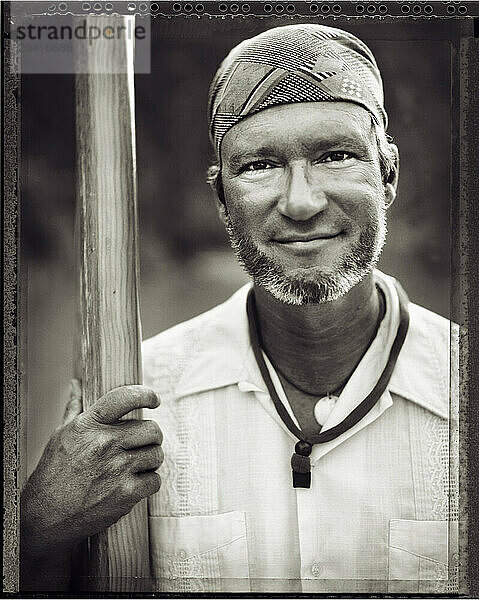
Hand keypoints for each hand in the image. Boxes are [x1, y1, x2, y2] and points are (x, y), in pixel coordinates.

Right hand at [21, 381, 162, 561]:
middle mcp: (105, 444)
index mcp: (89, 425)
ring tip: (136, 465)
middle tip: (142, 443)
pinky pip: (155, 480)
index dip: (145, 395)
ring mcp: (117, 469)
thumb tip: (76, 385)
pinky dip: (148, 483)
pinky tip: (133, 484)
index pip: (125, 398)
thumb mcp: (60, 436)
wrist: (44, 518)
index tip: (154, 400)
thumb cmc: (53, 474)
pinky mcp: (126, 494)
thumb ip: (74, 408)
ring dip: (150, 460)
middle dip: (151, 437)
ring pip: (157, 455)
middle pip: (152, 430)